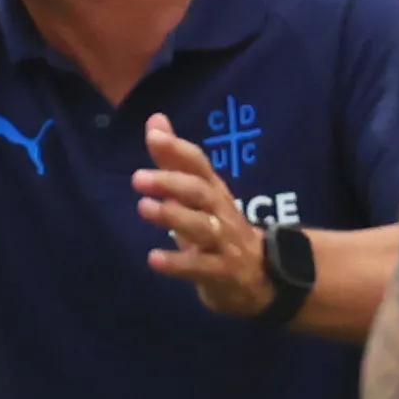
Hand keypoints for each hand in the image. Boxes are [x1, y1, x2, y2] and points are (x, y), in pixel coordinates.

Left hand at [135, 116, 272, 314]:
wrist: (260, 278)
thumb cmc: (220, 230)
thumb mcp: (197, 195)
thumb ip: (173, 161)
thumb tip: (155, 120)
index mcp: (214, 191)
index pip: (199, 164)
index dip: (179, 149)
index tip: (154, 136)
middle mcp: (223, 213)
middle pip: (201, 193)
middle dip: (171, 183)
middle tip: (138, 178)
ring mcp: (226, 243)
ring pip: (202, 227)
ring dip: (173, 216)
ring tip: (144, 207)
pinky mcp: (223, 273)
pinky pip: (200, 267)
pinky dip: (177, 263)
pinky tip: (153, 258)